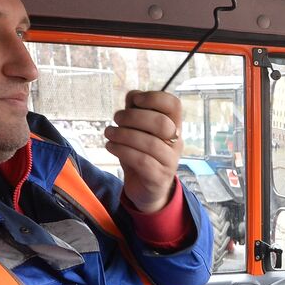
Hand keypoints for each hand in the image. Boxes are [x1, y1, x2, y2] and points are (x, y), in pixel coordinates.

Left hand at [106, 90, 181, 212]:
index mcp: (174, 125)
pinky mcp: (158, 177)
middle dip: (134, 117)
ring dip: (124, 134)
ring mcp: (170, 161)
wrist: (146, 189)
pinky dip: (122, 150)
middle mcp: (176, 142)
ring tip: (108, 133)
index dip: (155, 98)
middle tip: (116, 118)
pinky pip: (142, 161)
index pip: (174, 105)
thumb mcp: (138, 130)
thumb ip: (137, 111)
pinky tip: (111, 146)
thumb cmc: (141, 154)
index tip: (135, 101)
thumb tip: (133, 95)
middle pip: (161, 123)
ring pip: (150, 143)